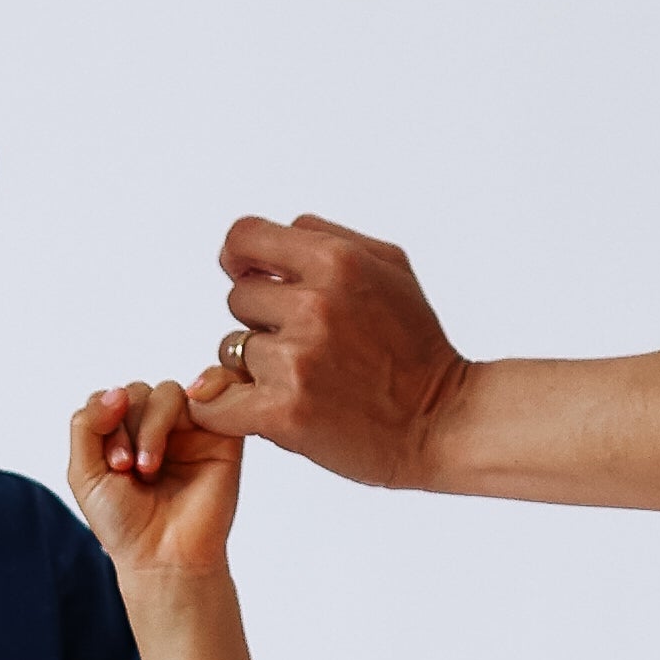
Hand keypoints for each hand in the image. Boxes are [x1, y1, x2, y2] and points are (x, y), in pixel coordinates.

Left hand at [70, 380, 240, 578]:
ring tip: (149, 467)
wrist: (163, 557)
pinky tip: (184, 427)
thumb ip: (85, 425)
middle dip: (127, 426)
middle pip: (137, 392)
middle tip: (128, 468)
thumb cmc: (124, 524)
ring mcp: (189, 430)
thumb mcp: (84, 473)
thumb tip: (116, 391)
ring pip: (168, 392)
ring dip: (152, 424)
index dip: (106, 421)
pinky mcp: (221, 435)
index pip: (111, 399)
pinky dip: (199, 395)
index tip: (113, 465)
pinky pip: (213, 392)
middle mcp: (156, 429)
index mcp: (124, 435)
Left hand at [189, 214, 472, 489]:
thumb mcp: (390, 267)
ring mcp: (296, 361)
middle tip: (306, 343)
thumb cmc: (417, 347)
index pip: (244, 237)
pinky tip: (257, 411)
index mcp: (337, 261)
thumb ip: (327, 239)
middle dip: (263, 318)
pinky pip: (217, 404)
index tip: (249, 275)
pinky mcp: (283, 413)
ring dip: (257, 366)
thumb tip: (261, 243)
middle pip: (238, 296)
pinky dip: (228, 409)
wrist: (442, 423)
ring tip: (305, 379)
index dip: (239, 257)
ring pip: (231, 349)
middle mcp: (313, 305)